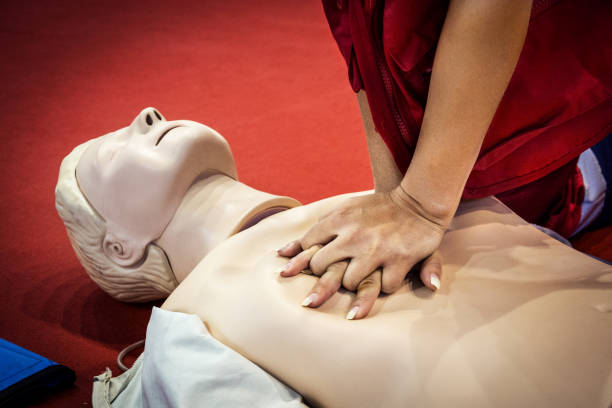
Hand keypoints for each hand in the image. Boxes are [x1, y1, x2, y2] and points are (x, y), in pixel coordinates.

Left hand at [277, 187, 447, 318]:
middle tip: (328, 282)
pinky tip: (387, 279)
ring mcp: (376, 249)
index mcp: (339, 219)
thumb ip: (316, 230)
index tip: (298, 272)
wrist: (419, 201)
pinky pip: (384, 287)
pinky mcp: (399, 260)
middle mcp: (353, 235)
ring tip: (360, 280)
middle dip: (322, 278)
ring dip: (353, 284)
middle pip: (321, 268)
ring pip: (349, 282)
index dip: (302, 261)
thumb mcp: (345, 210)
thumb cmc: (377, 209)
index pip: (308, 245)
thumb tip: (281, 253)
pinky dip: (385, 286)